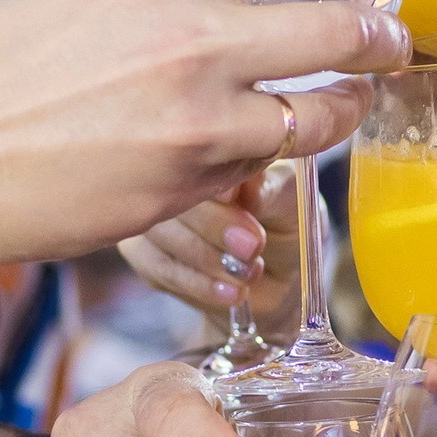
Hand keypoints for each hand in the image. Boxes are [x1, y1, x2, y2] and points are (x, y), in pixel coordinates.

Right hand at [0, 0, 412, 272]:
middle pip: (343, 25)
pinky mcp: (191, 183)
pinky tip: (267, 160)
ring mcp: (200, 114)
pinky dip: (276, 164)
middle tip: (393, 40)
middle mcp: (194, 31)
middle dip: (384, 36)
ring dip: (348, 109)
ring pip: (324, 112)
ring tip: (348, 106)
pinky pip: (265, 169)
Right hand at [119, 166, 304, 337]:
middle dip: (213, 227)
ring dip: (207, 260)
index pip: (190, 154)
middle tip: (253, 248)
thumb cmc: (285, 224)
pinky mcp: (144, 254)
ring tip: (249, 273)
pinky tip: (230, 292)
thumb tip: (247, 189)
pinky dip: (197, 284)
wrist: (275, 278)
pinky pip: (157, 269)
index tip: (240, 204)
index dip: (211, 182)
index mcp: (204, 145)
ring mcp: (151, 213)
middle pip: (168, 196)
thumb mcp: (291, 201)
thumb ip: (272, 189)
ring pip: (159, 236)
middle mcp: (167, 173)